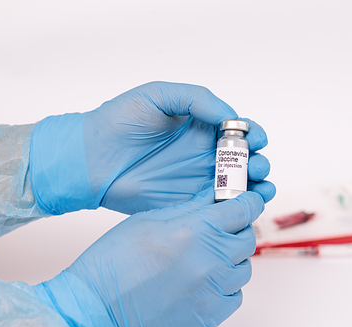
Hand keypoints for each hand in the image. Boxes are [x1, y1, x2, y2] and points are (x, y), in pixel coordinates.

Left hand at [30, 81, 273, 214]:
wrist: (90, 159)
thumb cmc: (119, 121)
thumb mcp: (157, 95)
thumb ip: (197, 99)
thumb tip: (229, 117)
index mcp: (201, 126)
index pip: (237, 130)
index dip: (253, 134)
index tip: (255, 139)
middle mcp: (204, 152)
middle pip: (245, 159)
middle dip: (259, 162)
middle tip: (256, 166)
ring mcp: (197, 178)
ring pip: (238, 184)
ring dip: (257, 185)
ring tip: (260, 187)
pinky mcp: (188, 201)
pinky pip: (219, 205)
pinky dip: (238, 206)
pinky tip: (247, 204)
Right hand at [34, 189, 262, 326]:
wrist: (96, 309)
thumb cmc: (114, 263)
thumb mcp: (150, 220)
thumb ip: (190, 209)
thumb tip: (214, 198)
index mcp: (195, 230)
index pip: (243, 210)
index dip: (248, 201)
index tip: (248, 201)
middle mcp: (210, 261)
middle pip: (247, 239)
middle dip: (237, 230)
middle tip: (220, 230)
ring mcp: (212, 291)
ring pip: (243, 269)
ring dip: (231, 259)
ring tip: (206, 258)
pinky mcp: (209, 315)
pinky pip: (234, 295)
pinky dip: (225, 286)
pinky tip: (204, 281)